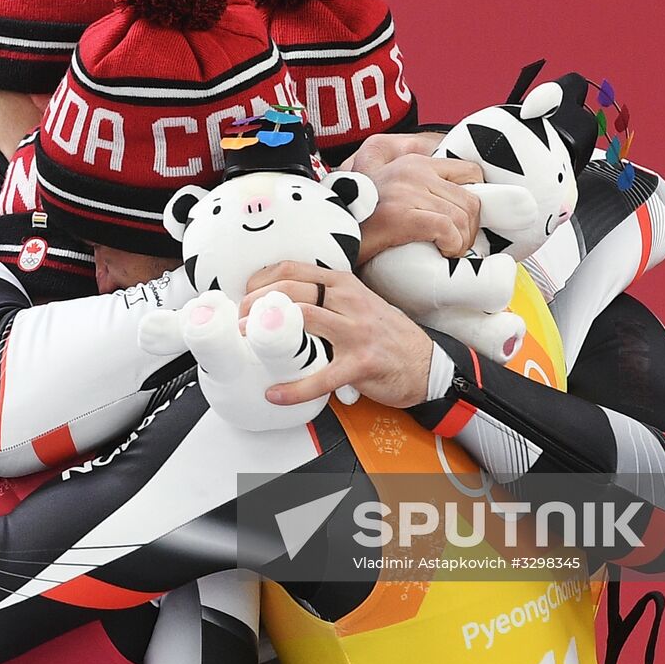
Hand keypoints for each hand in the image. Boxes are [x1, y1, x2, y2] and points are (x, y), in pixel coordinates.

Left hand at [241, 262, 433, 408]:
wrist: (426, 364)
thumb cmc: (383, 334)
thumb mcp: (355, 303)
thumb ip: (323, 298)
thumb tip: (278, 303)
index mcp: (342, 284)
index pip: (291, 269)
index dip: (259, 282)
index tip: (242, 298)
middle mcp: (348, 300)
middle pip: (291, 289)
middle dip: (255, 304)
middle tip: (238, 322)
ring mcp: (356, 331)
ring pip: (303, 317)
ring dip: (267, 331)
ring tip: (247, 345)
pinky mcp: (361, 363)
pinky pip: (321, 376)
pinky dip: (294, 388)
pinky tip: (275, 394)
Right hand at [343, 133, 483, 260]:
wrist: (327, 232)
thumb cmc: (365, 220)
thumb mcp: (394, 190)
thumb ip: (424, 186)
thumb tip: (469, 195)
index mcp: (413, 162)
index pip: (469, 172)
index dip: (471, 201)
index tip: (463, 222)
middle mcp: (412, 170)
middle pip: (471, 200)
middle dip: (470, 229)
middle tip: (456, 245)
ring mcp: (405, 191)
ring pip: (462, 218)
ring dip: (460, 243)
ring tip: (446, 251)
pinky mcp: (400, 214)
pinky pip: (448, 230)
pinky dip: (451, 247)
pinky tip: (439, 253)